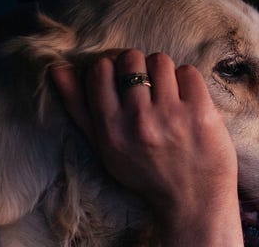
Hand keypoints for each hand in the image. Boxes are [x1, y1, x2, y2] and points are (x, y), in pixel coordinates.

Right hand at [51, 49, 241, 244]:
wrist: (192, 200)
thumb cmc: (145, 172)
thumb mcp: (104, 146)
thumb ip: (79, 107)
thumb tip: (58, 68)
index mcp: (110, 128)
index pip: (100, 69)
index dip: (112, 70)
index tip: (123, 83)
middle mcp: (138, 120)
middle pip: (131, 58)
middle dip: (139, 67)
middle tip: (147, 87)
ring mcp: (171, 115)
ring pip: (160, 61)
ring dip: (164, 72)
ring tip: (167, 93)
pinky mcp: (201, 112)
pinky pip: (189, 72)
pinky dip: (187, 80)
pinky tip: (187, 99)